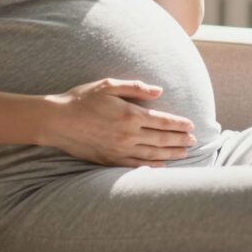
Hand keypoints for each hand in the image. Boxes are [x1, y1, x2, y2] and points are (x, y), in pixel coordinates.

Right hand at [37, 78, 196, 167]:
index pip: (162, 121)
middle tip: (193, 141)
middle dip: (180, 140)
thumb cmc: (82, 99)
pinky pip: (135, 165)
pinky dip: (151, 166)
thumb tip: (159, 91)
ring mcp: (119, 150)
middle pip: (161, 139)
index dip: (178, 124)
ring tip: (185, 153)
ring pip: (152, 154)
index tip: (191, 126)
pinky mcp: (109, 160)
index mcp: (129, 115)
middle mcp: (127, 135)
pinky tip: (161, 165)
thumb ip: (136, 88)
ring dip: (171, 154)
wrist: (58, 121)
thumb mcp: (109, 85)